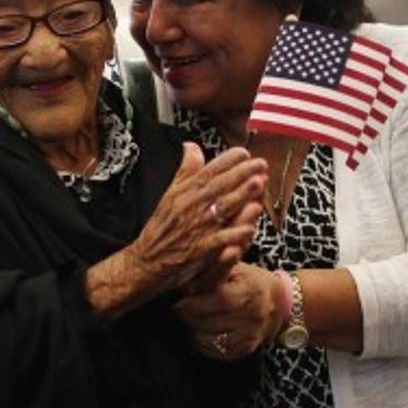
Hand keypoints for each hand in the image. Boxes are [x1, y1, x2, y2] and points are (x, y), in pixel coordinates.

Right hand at [84, 144, 265, 317]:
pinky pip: (218, 240)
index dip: (226, 161)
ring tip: (259, 184)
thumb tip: (191, 145)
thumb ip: (184, 171)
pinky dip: (232, 234)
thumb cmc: (162, 228)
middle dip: (241, 173)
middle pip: (218, 186)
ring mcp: (195, 228)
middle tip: (260, 164)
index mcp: (184, 192)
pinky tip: (249, 228)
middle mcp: (190, 207)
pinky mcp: (198, 250)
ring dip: (240, 196)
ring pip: (221, 209)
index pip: (208, 171)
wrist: (146, 261)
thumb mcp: (169, 194)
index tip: (244, 153)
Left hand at [175, 262, 282, 359]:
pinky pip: (216, 352)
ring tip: (191, 320)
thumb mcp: (235, 268)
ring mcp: (251, 335)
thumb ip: (215, 269)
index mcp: (250, 290)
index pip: (218, 300)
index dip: (195, 303)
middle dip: (188, 317)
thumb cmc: (248, 281)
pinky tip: (201, 332)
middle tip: (180, 310)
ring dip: (194, 330)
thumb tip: (193, 268)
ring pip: (209, 340)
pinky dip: (203, 344)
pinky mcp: (246, 349)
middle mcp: (253, 315)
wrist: (276, 303)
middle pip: (209, 322)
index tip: (180, 302)